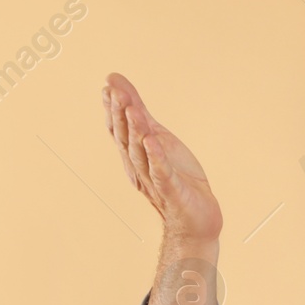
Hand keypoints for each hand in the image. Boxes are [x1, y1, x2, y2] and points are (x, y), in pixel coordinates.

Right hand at [102, 72, 222, 241]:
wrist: (196, 219)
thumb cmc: (177, 178)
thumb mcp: (158, 139)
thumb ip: (141, 114)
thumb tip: (120, 85)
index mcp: (135, 156)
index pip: (119, 130)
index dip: (113, 109)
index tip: (108, 86)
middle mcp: (139, 168)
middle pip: (126, 139)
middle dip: (120, 115)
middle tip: (115, 91)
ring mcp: (154, 180)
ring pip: (140, 154)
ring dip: (136, 130)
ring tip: (132, 109)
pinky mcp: (171, 191)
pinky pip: (161, 172)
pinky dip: (156, 156)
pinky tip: (152, 141)